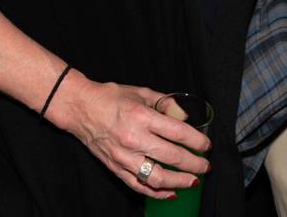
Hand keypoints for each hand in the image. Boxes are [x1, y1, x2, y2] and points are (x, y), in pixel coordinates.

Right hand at [44, 71, 210, 199]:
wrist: (81, 108)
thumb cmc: (110, 98)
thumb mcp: (141, 93)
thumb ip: (165, 104)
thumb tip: (185, 116)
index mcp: (142, 116)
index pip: (178, 133)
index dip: (197, 141)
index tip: (206, 146)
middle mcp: (133, 138)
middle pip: (172, 156)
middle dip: (194, 164)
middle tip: (204, 166)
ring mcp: (123, 156)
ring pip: (157, 176)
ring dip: (179, 182)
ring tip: (192, 181)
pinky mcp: (115, 167)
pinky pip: (139, 185)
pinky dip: (156, 192)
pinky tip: (170, 191)